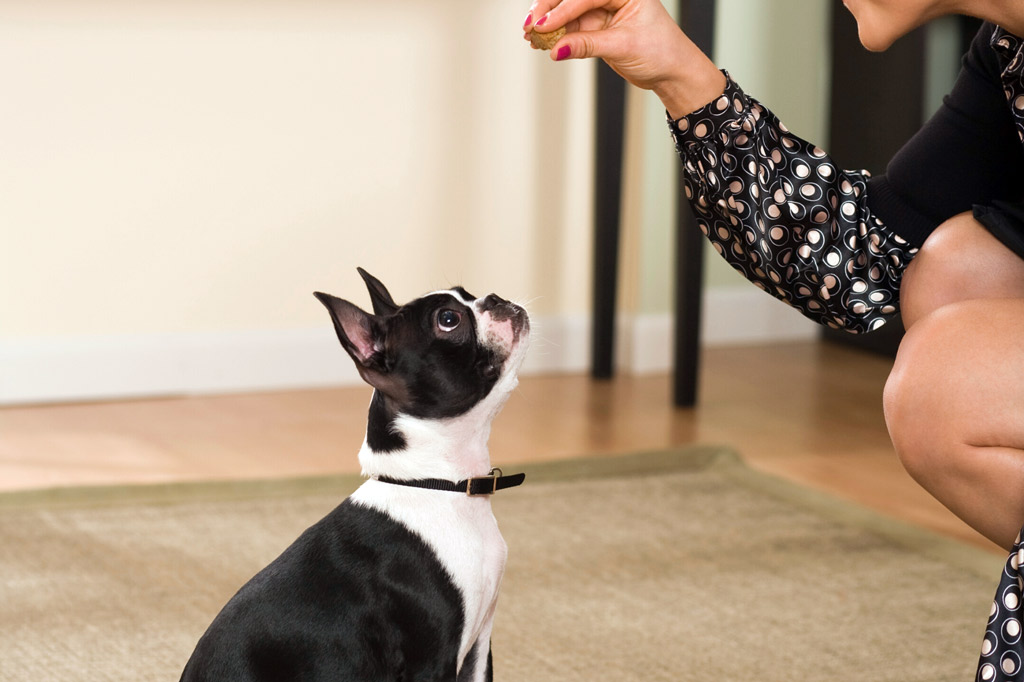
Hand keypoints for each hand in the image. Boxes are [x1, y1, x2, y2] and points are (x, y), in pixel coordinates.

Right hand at [522, 0, 725, 117]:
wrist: (673, 72)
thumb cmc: (662, 52)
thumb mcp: (623, 47)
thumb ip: (588, 45)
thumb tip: (558, 49)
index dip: (562, 10)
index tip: (543, 25)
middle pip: (572, 0)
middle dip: (549, 13)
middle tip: (530, 27)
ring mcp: (604, 13)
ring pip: (568, 15)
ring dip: (548, 27)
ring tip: (531, 39)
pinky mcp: (597, 29)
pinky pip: (571, 30)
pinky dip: (556, 38)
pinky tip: (542, 44)